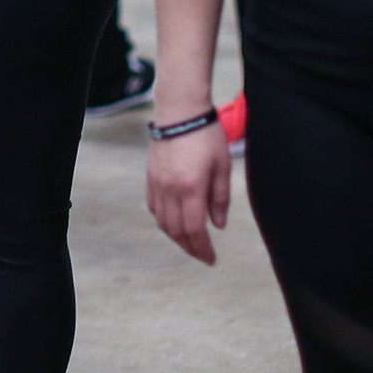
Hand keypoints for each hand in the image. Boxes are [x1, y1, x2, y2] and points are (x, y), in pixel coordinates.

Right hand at [147, 122, 233, 263]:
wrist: (180, 113)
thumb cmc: (206, 136)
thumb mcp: (222, 166)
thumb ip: (220, 198)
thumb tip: (218, 225)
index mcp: (191, 188)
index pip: (195, 229)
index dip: (202, 248)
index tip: (211, 259)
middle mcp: (170, 190)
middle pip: (176, 230)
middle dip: (190, 247)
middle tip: (202, 256)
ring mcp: (157, 184)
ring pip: (163, 221)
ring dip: (176, 236)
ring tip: (190, 242)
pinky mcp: (150, 177)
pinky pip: (154, 207)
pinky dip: (164, 220)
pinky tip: (174, 222)